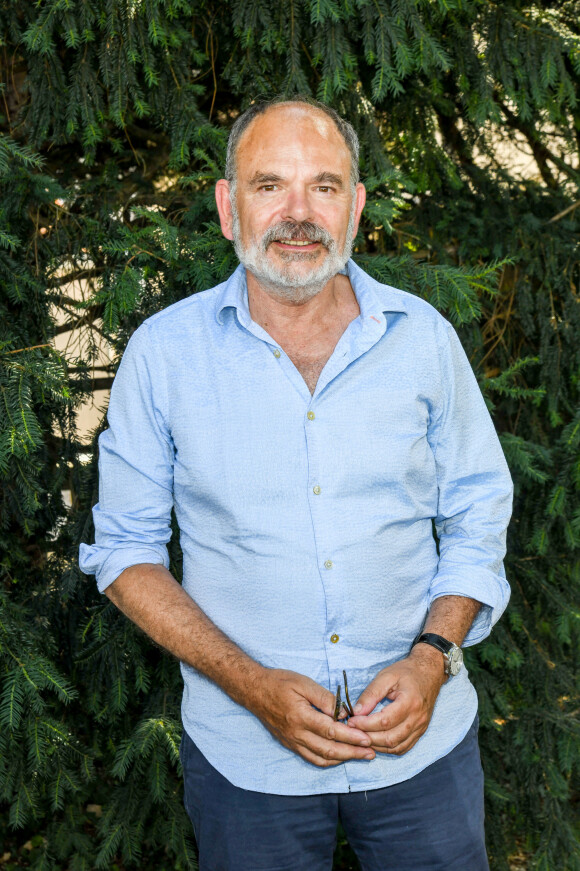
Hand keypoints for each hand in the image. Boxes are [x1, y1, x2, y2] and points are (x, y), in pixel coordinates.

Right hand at [249, 669, 375, 767]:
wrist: (254, 691)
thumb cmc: (279, 682)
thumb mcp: (303, 683)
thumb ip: (324, 698)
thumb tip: (343, 713)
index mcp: (300, 717)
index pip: (331, 731)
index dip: (351, 737)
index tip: (367, 738)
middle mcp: (296, 733)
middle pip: (328, 750)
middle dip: (352, 753)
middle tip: (370, 753)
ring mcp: (292, 741)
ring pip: (320, 758)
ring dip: (342, 760)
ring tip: (360, 756)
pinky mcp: (289, 744)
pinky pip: (311, 758)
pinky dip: (327, 761)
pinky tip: (338, 757)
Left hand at [347, 645, 445, 755]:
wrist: (429, 673)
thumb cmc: (407, 672)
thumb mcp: (386, 676)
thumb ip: (371, 693)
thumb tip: (356, 712)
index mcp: (410, 702)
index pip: (384, 721)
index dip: (365, 724)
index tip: (351, 721)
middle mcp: (418, 718)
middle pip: (390, 738)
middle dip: (368, 737)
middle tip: (353, 730)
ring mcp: (421, 727)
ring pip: (396, 747)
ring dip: (377, 745)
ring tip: (362, 736)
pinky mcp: (420, 731)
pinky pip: (403, 747)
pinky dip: (388, 748)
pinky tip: (376, 741)